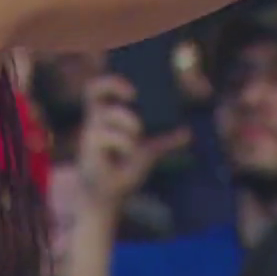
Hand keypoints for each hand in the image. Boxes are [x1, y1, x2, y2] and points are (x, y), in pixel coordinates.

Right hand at [73, 74, 187, 210]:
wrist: (107, 197)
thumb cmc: (121, 171)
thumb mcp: (147, 153)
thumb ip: (164, 141)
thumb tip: (187, 132)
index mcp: (106, 117)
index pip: (100, 88)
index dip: (112, 78)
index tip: (135, 84)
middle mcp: (95, 121)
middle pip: (92, 89)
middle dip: (113, 84)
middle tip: (133, 94)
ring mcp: (90, 134)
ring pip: (107, 114)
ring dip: (128, 121)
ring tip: (138, 134)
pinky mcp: (89, 149)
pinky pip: (108, 136)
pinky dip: (124, 142)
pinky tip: (129, 153)